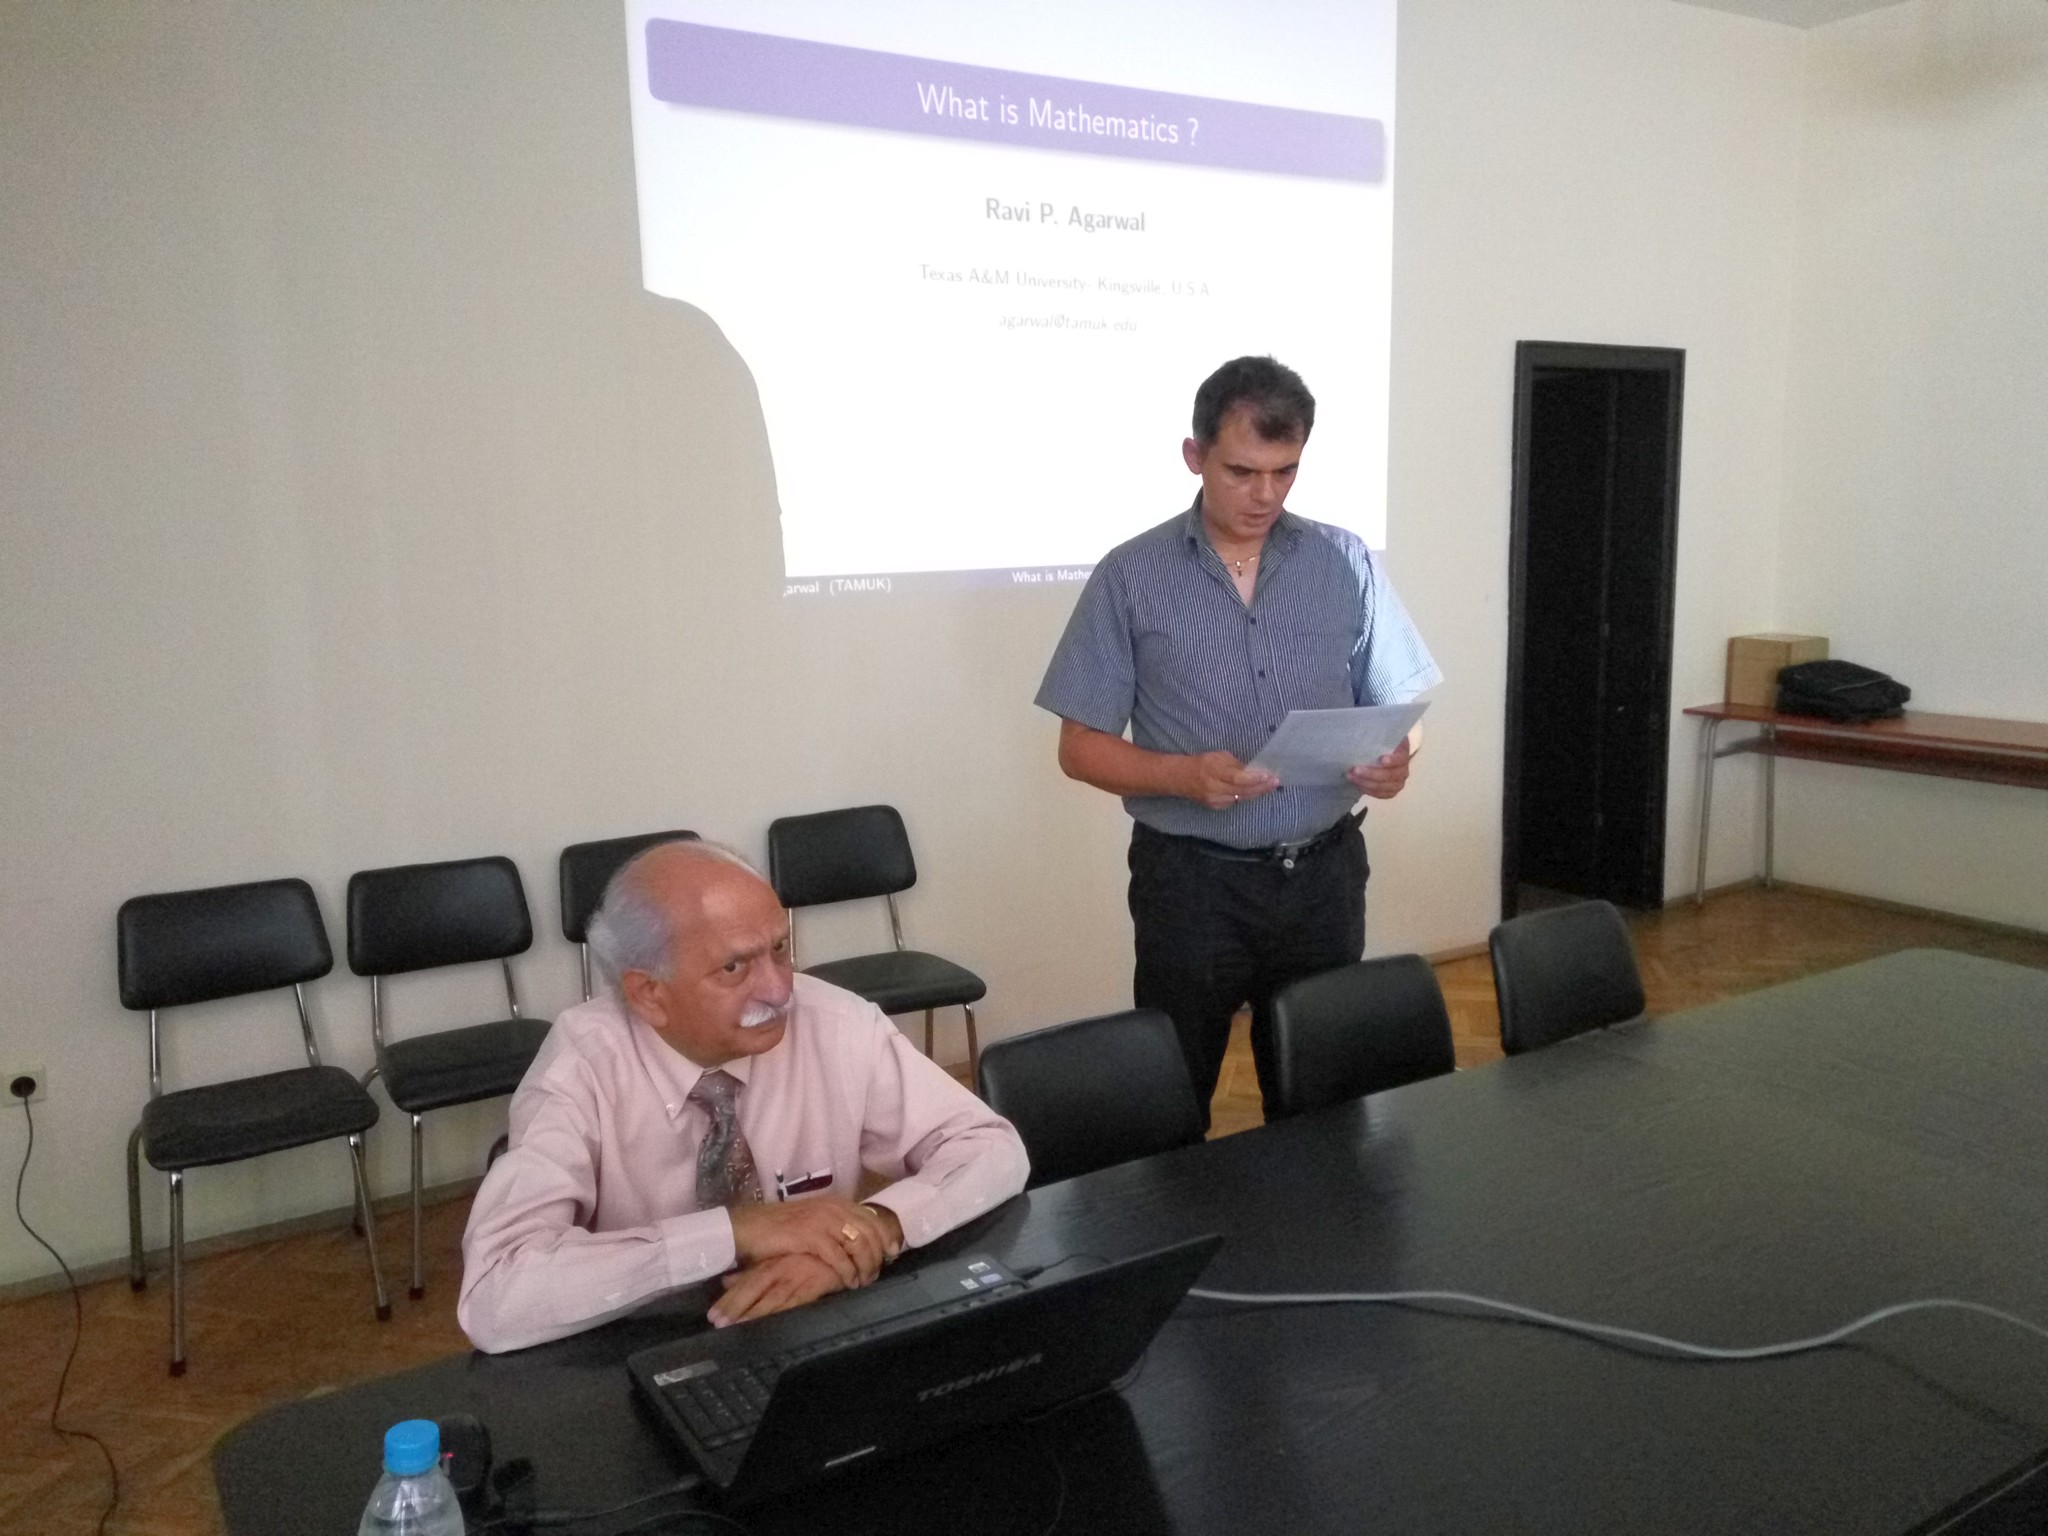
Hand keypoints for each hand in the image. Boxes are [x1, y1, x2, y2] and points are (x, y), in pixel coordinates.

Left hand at [708, 1253, 844, 1327]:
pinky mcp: (812, 1285)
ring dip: (754, 1314)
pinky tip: (773, 1325)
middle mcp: (779, 1270)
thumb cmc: (806, 1256)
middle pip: (753, 1289)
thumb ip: (751, 1272)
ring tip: (737, 1328)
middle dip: (735, 1306)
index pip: (744, 1283)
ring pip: (771, 1298)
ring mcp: (795, 1277)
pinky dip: (783, 1313)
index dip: (728, 1300)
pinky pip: (795, 1301)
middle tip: (717, 1323)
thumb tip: (724, 1281)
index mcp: (769, 1264)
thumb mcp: (775, 1261)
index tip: (712, 1317)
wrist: (841, 1246)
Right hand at [728, 1195, 894, 1290]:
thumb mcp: (813, 1221)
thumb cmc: (780, 1228)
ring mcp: (822, 1221)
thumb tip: (859, 1243)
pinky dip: (847, 1272)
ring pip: (859, 1245)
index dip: (886, 1237)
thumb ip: (835, 1226)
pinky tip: (848, 1282)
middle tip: (875, 1275)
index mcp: (836, 1203)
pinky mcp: (811, 1237)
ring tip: (863, 1282)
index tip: (893, 1254)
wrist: (749, 1227)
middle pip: (870, 1233)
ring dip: (865, 1267)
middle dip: (877, 1256)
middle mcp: (833, 1208)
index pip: (872, 1218)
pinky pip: (839, 1257)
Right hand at [1181, 751, 1279, 810]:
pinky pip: (1236, 801)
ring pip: (1242, 798)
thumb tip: (1253, 771)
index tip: (1268, 775)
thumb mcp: (1219, 756)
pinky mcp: (1216, 806)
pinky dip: (1246, 795)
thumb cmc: (1202, 763)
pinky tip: (1255, 791)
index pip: (1238, 777)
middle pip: (1243, 790)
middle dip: (1261, 786)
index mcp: (1214, 771)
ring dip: (1257, 792)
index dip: (1254, 778)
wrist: (1182, 778)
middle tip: (1276, 781)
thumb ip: (1236, 765)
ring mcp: (1216, 800)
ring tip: (1270, 786)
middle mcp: (1215, 788)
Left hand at [1346, 731, 1415, 799]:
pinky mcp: (1391, 790)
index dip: (1394, 760)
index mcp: (1403, 751)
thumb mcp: (1380, 733)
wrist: (1386, 753)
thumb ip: (1374, 731)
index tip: (1383, 759)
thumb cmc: (1381, 741)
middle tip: (1355, 769)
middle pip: (1391, 776)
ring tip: (1351, 777)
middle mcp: (1404, 768)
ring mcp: (1398, 781)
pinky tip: (1357, 784)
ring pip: (1386, 787)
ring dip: (1367, 783)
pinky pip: (1382, 794)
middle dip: (1372, 774)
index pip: (1402, 757)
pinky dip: (1369, 791)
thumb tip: (1357, 722)